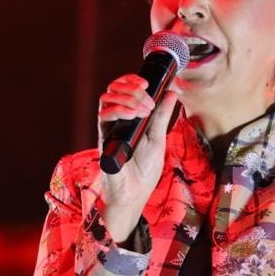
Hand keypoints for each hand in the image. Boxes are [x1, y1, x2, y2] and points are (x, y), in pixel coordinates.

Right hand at [96, 73, 178, 241]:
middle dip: (131, 88)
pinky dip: (119, 110)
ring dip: (126, 97)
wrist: (134, 194)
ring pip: (107, 98)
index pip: (124, 90)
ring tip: (143, 109)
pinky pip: (104, 116)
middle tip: (148, 98)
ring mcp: (108, 128)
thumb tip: (171, 92)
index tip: (146, 84)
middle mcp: (116, 120)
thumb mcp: (158, 138)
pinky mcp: (103, 138)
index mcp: (129, 118)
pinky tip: (133, 115)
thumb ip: (162, 115)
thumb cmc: (144, 171)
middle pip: (113, 89)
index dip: (132, 81)